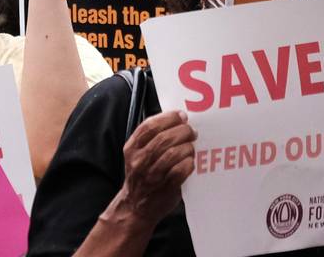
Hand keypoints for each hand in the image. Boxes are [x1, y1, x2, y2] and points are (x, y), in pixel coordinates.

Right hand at [114, 111, 196, 226]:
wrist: (135, 206)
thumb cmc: (141, 177)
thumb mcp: (137, 154)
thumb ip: (151, 138)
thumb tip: (177, 120)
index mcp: (132, 149)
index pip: (150, 126)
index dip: (169, 118)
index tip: (181, 116)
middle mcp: (139, 161)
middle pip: (164, 138)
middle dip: (183, 131)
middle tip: (191, 132)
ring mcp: (152, 176)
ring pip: (173, 153)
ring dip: (187, 147)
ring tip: (191, 147)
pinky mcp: (165, 188)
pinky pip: (180, 170)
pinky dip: (188, 163)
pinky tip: (190, 162)